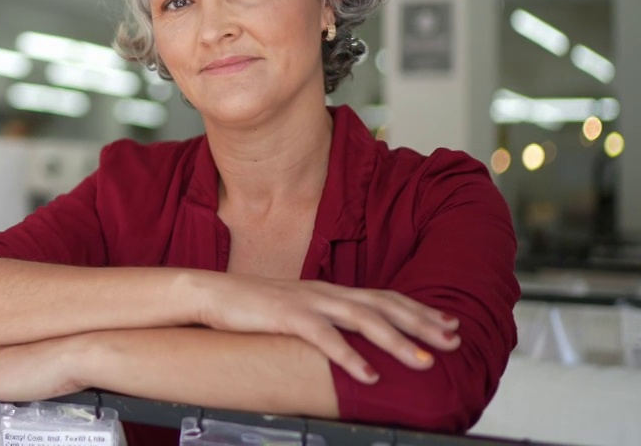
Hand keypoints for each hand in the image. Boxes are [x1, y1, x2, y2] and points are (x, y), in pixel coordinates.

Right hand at [196, 273, 460, 383]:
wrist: (210, 293)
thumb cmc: (252, 306)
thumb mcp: (297, 310)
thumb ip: (325, 318)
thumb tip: (350, 337)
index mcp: (329, 290)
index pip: (384, 296)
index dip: (418, 309)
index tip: (448, 322)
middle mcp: (326, 292)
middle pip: (384, 304)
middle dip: (421, 323)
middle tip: (452, 340)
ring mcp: (308, 302)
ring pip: (363, 319)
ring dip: (396, 341)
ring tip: (422, 362)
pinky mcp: (288, 316)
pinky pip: (326, 337)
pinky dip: (350, 356)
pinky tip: (368, 374)